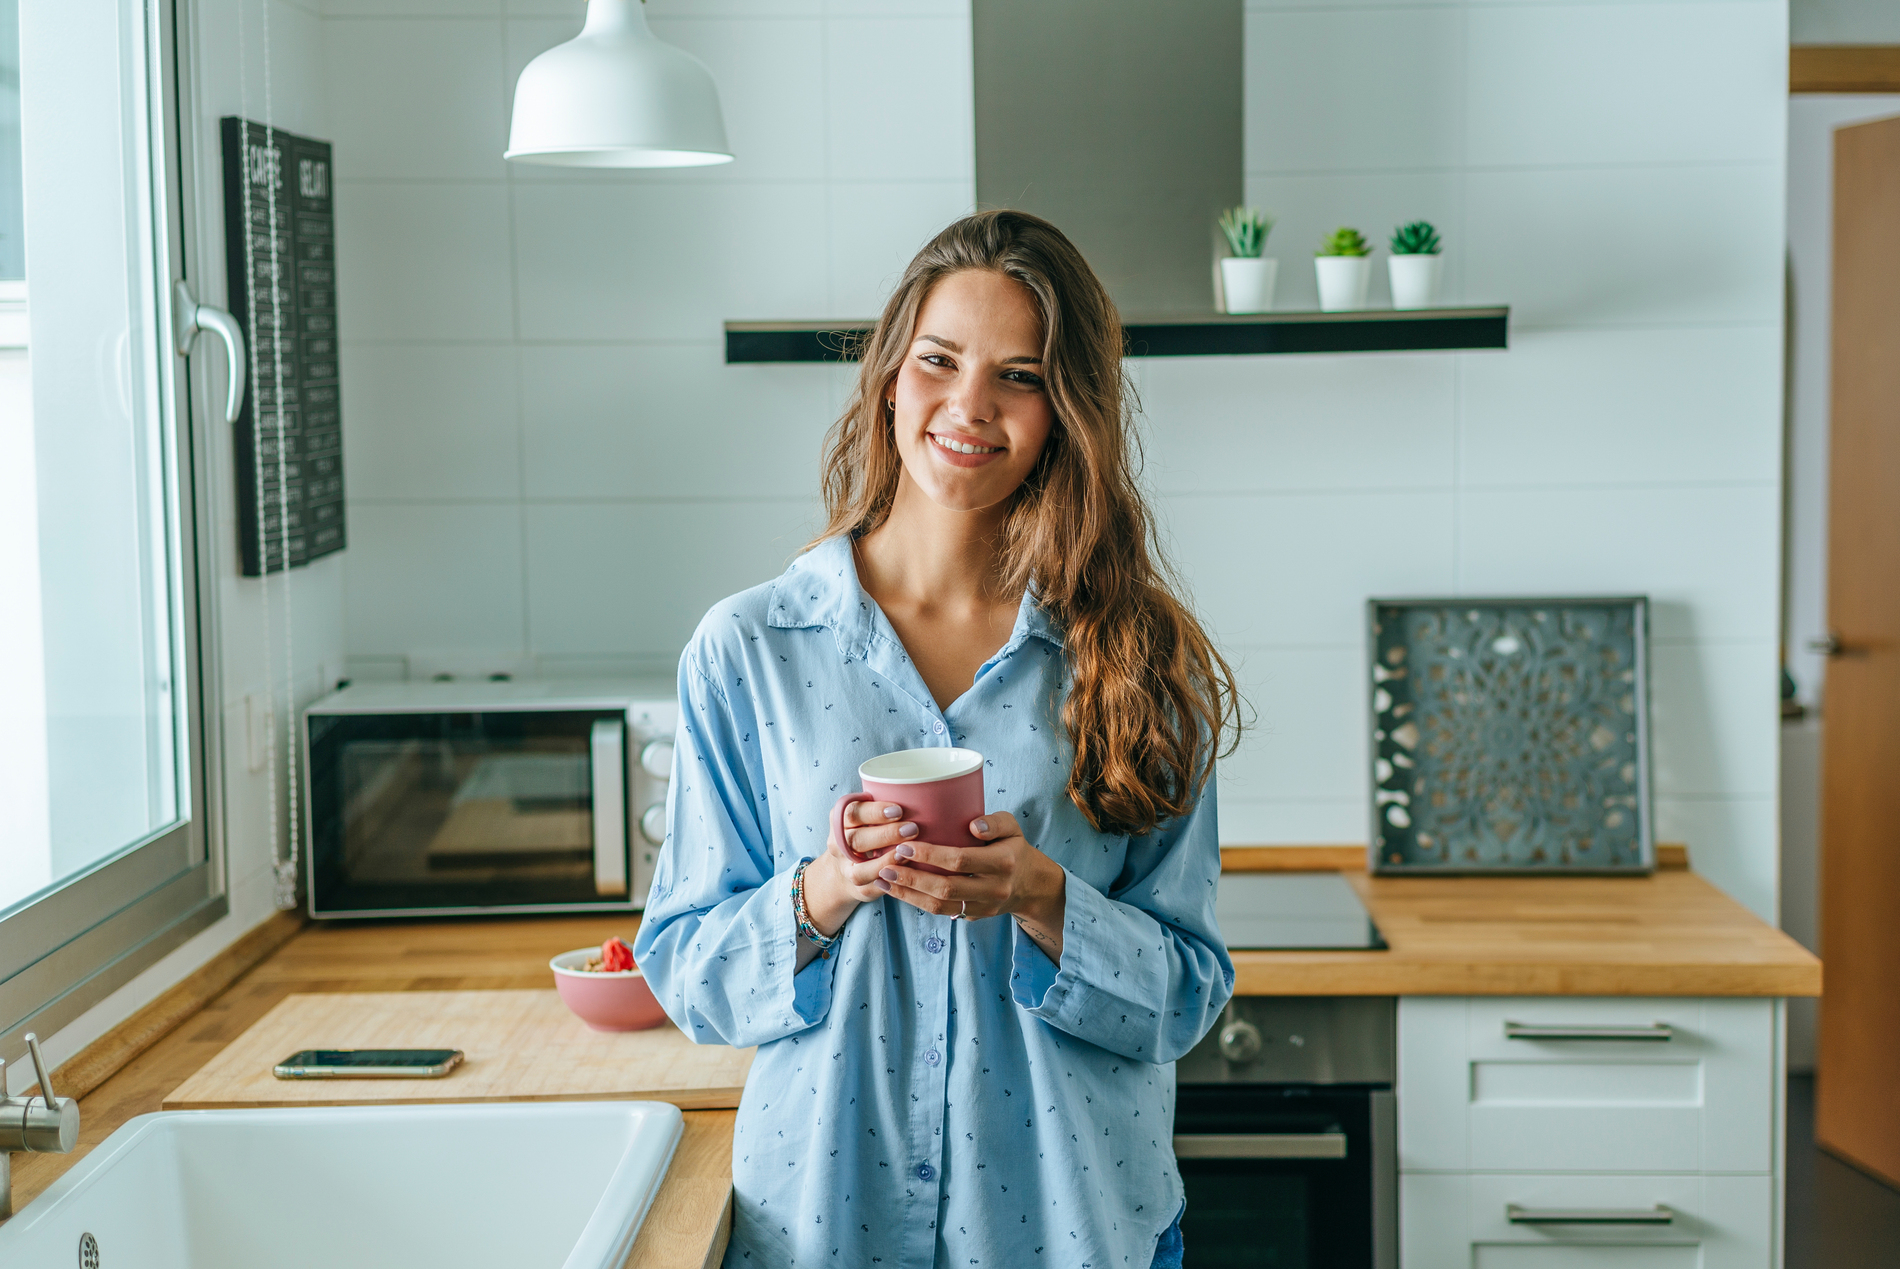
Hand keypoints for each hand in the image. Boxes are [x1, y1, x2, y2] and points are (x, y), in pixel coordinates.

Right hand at [800, 800, 920, 936]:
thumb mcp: (867, 813)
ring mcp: (845, 868)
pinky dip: (889, 881)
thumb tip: (924, 792)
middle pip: (857, 839)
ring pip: (861, 869)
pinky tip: (906, 872)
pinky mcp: (857, 888)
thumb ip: (884, 805)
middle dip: (886, 834)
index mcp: (839, 820)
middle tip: (913, 828)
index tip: (899, 809)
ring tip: (909, 852)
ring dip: (887, 861)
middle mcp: (838, 845)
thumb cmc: (867, 831)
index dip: (875, 812)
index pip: (852, 813)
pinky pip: (872, 887)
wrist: (846, 866)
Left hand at [874, 813, 1066, 952]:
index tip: (905, 846)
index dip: (930, 855)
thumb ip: (994, 822)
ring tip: (883, 880)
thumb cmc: (1013, 848)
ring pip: (940, 906)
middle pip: (946, 888)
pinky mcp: (974, 916)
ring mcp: (983, 906)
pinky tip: (898, 890)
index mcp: (1003, 862)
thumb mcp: (1012, 826)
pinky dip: (917, 902)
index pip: (960, 860)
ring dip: (908, 894)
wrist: (1031, 885)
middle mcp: (994, 888)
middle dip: (912, 878)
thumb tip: (973, 825)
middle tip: (885, 865)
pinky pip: (942, 912)